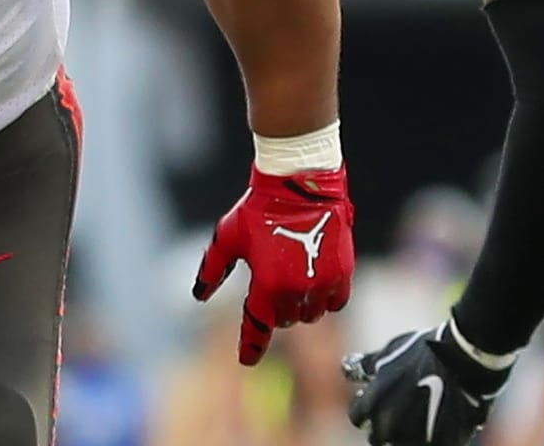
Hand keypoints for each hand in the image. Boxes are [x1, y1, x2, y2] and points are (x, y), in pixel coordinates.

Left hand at [193, 164, 354, 364]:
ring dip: (299, 308)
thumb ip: (212, 269)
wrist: (299, 184)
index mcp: (268, 284)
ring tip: (291, 284)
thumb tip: (199, 294)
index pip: (258, 326)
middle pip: (285, 320)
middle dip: (274, 312)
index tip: (246, 360)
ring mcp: (324, 282)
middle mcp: (297, 289)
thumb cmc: (259, 208)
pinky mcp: (344, 272)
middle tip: (269, 290)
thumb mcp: (228, 237)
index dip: (251, 346)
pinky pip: (335, 304)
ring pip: (310, 315)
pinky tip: (314, 287)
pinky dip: (324, 301)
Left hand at [345, 320, 512, 444]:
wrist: (464, 361)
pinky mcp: (440, 445)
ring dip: (404, 435)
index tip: (375, 405)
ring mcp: (415, 438)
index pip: (357, 417)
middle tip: (399, 412)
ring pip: (400, 445)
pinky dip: (428, 439)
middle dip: (384, 426)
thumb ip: (364, 366)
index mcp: (373, 403)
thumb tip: (348, 369)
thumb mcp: (388, 354)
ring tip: (418, 417)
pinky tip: (435, 423)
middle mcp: (390, 425)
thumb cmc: (423, 353)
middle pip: (377, 437)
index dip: (365, 410)